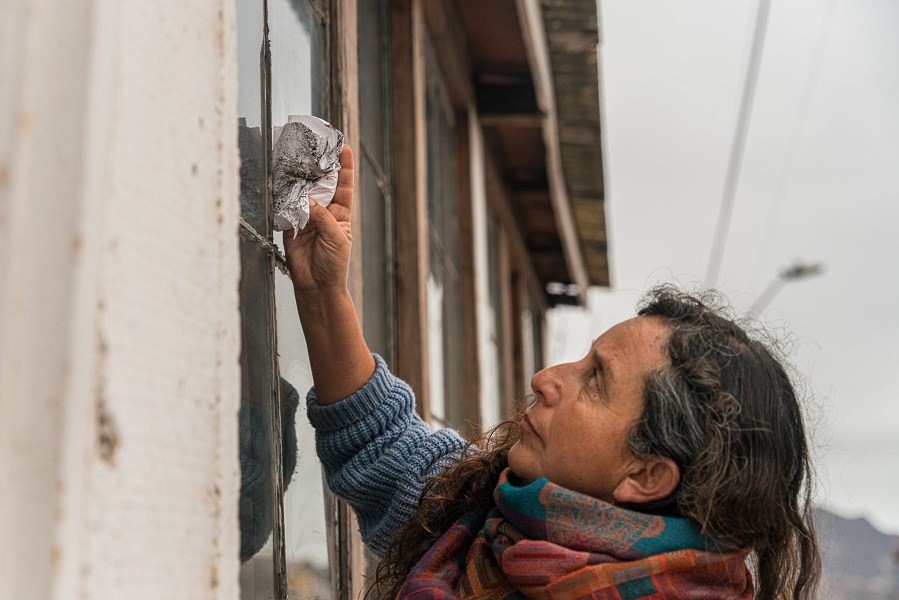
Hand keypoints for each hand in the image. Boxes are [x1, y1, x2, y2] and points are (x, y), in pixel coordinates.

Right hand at [283, 145, 353, 296]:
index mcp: (341, 214)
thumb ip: (321, 216)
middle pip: (322, 185)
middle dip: (320, 168)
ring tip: (299, 164)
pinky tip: (286, 188)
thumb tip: (307, 199)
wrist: (317, 285)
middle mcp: (325, 213)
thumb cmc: (333, 264)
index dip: (344, 167)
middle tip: (316, 150)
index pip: (344, 186)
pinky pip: (288, 209)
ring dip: (301, 182)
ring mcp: (308, 218)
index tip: (344, 148)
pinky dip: (286, 200)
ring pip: (304, 194)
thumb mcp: (335, 236)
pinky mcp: (292, 226)